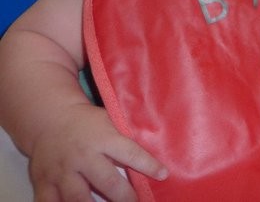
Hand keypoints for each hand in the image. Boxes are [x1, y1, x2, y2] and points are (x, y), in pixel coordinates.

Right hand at [29, 103, 166, 201]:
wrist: (51, 118)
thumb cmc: (88, 122)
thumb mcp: (109, 122)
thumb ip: (124, 139)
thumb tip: (152, 151)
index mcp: (103, 138)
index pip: (131, 153)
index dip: (148, 165)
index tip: (163, 175)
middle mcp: (83, 156)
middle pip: (107, 181)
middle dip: (125, 197)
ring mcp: (62, 171)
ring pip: (78, 198)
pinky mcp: (44, 182)